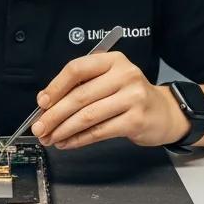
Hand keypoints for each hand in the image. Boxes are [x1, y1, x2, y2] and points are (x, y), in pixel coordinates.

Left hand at [31, 52, 189, 148]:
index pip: (77, 69)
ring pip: (87, 116)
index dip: (55, 86)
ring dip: (63, 129)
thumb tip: (46, 104)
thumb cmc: (129, 96)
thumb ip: (82, 87)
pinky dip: (78, 139)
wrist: (163, 112)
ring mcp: (132, 97)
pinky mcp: (136, 120)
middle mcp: (124, 75)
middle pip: (79, 95)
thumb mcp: (109, 81)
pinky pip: (99, 131)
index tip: (42, 102)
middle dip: (54, 115)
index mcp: (112, 60)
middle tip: (39, 128)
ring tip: (50, 138)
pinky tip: (67, 143)